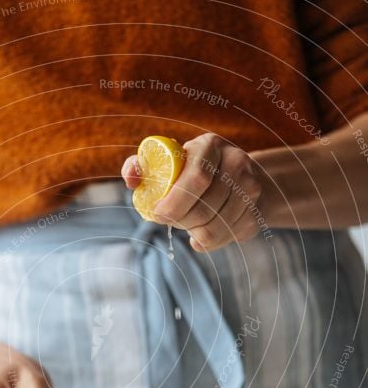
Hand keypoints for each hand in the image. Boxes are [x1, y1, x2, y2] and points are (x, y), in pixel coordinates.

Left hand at [122, 133, 263, 251]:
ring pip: (213, 229)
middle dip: (179, 221)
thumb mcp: (167, 160)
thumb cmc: (191, 170)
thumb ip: (143, 166)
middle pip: (203, 208)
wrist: (238, 177)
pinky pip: (223, 240)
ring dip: (192, 232)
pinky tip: (203, 229)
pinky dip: (206, 241)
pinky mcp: (255, 215)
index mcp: (210, 146)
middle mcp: (237, 163)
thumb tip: (132, 179)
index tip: (158, 213)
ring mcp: (251, 190)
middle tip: (170, 220)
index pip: (197, 178)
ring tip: (187, 222)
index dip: (174, 202)